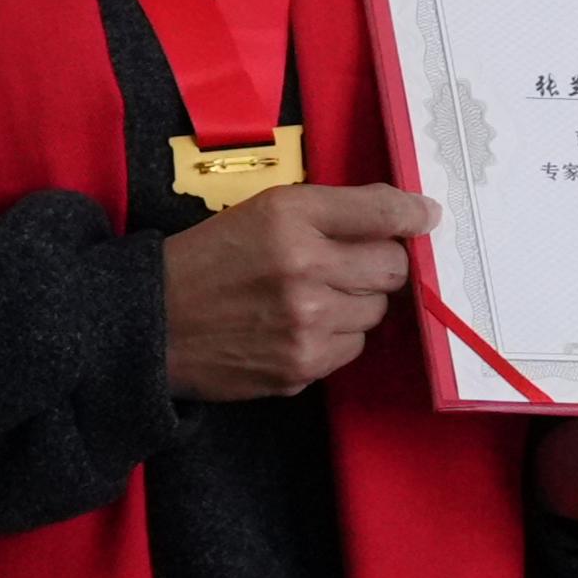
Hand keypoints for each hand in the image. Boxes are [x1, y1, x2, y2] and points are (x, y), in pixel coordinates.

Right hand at [160, 181, 434, 399]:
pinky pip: (351, 348)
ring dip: (355, 303)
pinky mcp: (301, 368)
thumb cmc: (210, 259)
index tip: (425, 217)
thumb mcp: (263, 211)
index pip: (380, 214)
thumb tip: (411, 212)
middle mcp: (303, 270)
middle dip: (378, 264)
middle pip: (392, 269)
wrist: (153, 324)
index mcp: (289, 218)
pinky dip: (336, 337)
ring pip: (375, 312)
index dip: (411, 216)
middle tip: (346, 262)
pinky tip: (299, 326)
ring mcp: (304, 326)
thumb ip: (335, 209)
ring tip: (311, 296)